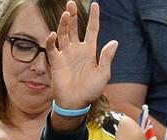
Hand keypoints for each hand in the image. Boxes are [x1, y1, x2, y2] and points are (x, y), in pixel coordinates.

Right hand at [45, 1, 117, 116]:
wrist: (76, 104)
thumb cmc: (90, 91)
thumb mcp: (103, 74)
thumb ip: (106, 57)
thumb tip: (114, 42)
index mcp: (89, 51)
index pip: (92, 29)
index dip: (94, 17)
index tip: (95, 5)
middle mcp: (77, 50)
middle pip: (74, 27)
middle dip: (73, 15)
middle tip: (71, 4)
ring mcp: (66, 54)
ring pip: (63, 33)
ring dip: (63, 23)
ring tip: (66, 14)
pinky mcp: (56, 62)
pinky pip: (52, 48)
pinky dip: (51, 40)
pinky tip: (53, 34)